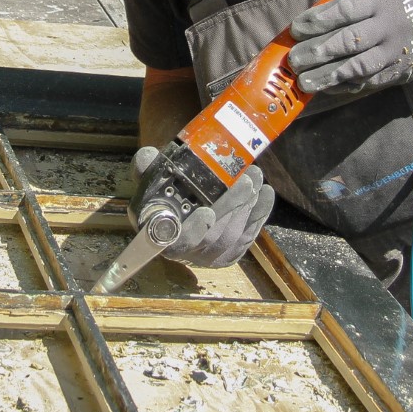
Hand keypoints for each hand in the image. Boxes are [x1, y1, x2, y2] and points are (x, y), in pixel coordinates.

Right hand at [129, 146, 275, 267]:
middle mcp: (187, 252)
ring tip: (254, 178)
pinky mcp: (230, 253)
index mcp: (164, 236)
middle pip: (215, 237)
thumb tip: (148, 155)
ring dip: (248, 207)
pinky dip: (260, 215)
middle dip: (233, 207)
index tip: (207, 212)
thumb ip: (147, 167)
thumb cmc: (164, 191)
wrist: (178, 204)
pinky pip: (248, 237)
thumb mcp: (151, 177)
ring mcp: (210, 255)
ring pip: (234, 236)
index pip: (179, 243)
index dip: (194, 232)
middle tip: (246, 180)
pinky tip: (266, 194)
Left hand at [287, 0, 412, 93]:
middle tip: (293, 61)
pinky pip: (372, 80)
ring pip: (358, 66)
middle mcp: (389, 25)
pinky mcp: (404, 70)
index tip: (295, 29)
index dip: (317, 21)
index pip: (344, 10)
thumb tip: (318, 11)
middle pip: (347, 41)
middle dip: (316, 52)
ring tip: (305, 82)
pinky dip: (348, 85)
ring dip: (328, 76)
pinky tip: (329, 87)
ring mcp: (397, 51)